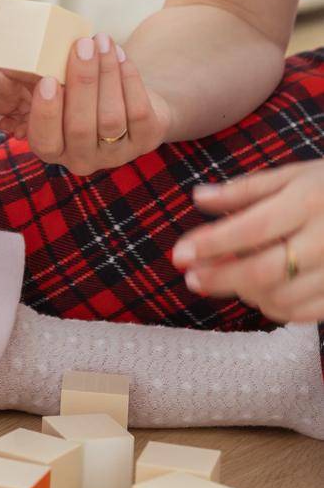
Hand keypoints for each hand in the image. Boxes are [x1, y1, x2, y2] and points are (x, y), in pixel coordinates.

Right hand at [0, 34, 171, 175]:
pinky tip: (120, 54)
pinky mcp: (145, 141)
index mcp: (54, 149)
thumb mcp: (59, 93)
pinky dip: (129, 79)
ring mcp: (117, 154)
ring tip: (102, 41)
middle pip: (80, 127)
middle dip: (82, 82)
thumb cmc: (80, 93)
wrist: (125, 102)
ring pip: (111, 117)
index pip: (45, 141)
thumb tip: (21, 54)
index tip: (48, 79)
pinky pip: (138, 111)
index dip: (46, 113)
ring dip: (106, 74)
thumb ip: (45, 83)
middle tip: (82, 46)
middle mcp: (83, 158)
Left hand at [0, 38, 34, 132]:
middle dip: (37, 121)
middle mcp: (17, 83)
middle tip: (19, 134)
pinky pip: (22, 115)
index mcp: (11, 75)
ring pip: (33, 111)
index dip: (42, 108)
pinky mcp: (7, 101)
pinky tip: (3, 127)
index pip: (39, 91)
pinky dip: (18, 124)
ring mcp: (13, 93)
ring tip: (13, 133)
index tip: (31, 124)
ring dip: (28, 125)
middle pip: (41, 103)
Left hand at [171, 162, 323, 322]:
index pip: (253, 227)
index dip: (213, 243)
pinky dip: (274, 308)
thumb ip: (245, 189)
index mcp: (308, 201)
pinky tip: (256, 294)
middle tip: (191, 279)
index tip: (179, 253)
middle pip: (264, 269)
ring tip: (221, 281)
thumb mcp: (292, 175)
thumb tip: (198, 198)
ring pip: (282, 296)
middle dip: (221, 277)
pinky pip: (304, 313)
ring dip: (244, 293)